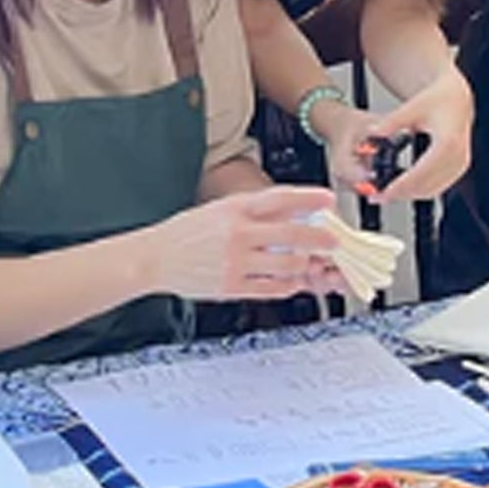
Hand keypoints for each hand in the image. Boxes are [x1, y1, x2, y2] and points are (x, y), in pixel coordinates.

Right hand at [146, 187, 344, 302]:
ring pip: (288, 265)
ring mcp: (235, 262)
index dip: (309, 198)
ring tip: (306, 262)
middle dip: (320, 239)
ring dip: (304, 264)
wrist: (154, 258)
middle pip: (292, 235)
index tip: (328, 200)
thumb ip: (254, 212)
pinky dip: (288, 285)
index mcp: (234, 209)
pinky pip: (272, 289)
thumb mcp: (220, 210)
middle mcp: (237, 234)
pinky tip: (290, 280)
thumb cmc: (188, 233)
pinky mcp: (231, 286)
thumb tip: (294, 211)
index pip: (280, 198)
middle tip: (333, 241)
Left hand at [349, 68, 473, 206]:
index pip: (420, 173)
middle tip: (378, 196)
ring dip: (409, 195)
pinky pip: (438, 187)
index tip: (382, 193)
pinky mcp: (459, 168)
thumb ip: (391, 122)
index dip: (399, 186)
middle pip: (426, 186)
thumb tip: (373, 134)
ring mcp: (460, 164)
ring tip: (386, 194)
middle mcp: (457, 156)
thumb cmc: (440, 100)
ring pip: (432, 191)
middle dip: (400, 194)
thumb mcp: (412, 108)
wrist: (457, 98)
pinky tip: (403, 188)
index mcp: (447, 142)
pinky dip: (419, 190)